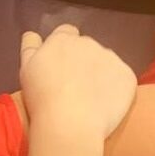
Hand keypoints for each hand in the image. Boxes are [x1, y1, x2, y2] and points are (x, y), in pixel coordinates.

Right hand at [19, 24, 136, 137]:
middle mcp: (88, 42)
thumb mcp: (26, 68)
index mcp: (62, 39)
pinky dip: (117, 88)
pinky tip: (106, 104)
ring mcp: (110, 58)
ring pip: (106, 62)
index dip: (64, 48)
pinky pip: (122, 78)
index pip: (67, 32)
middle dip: (83, 60)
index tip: (62, 66)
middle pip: (87, 47)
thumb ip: (30, 46)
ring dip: (100, 72)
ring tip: (91, 97)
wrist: (70, 123)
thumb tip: (34, 34)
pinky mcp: (127, 76)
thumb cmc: (42, 96)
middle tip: (75, 85)